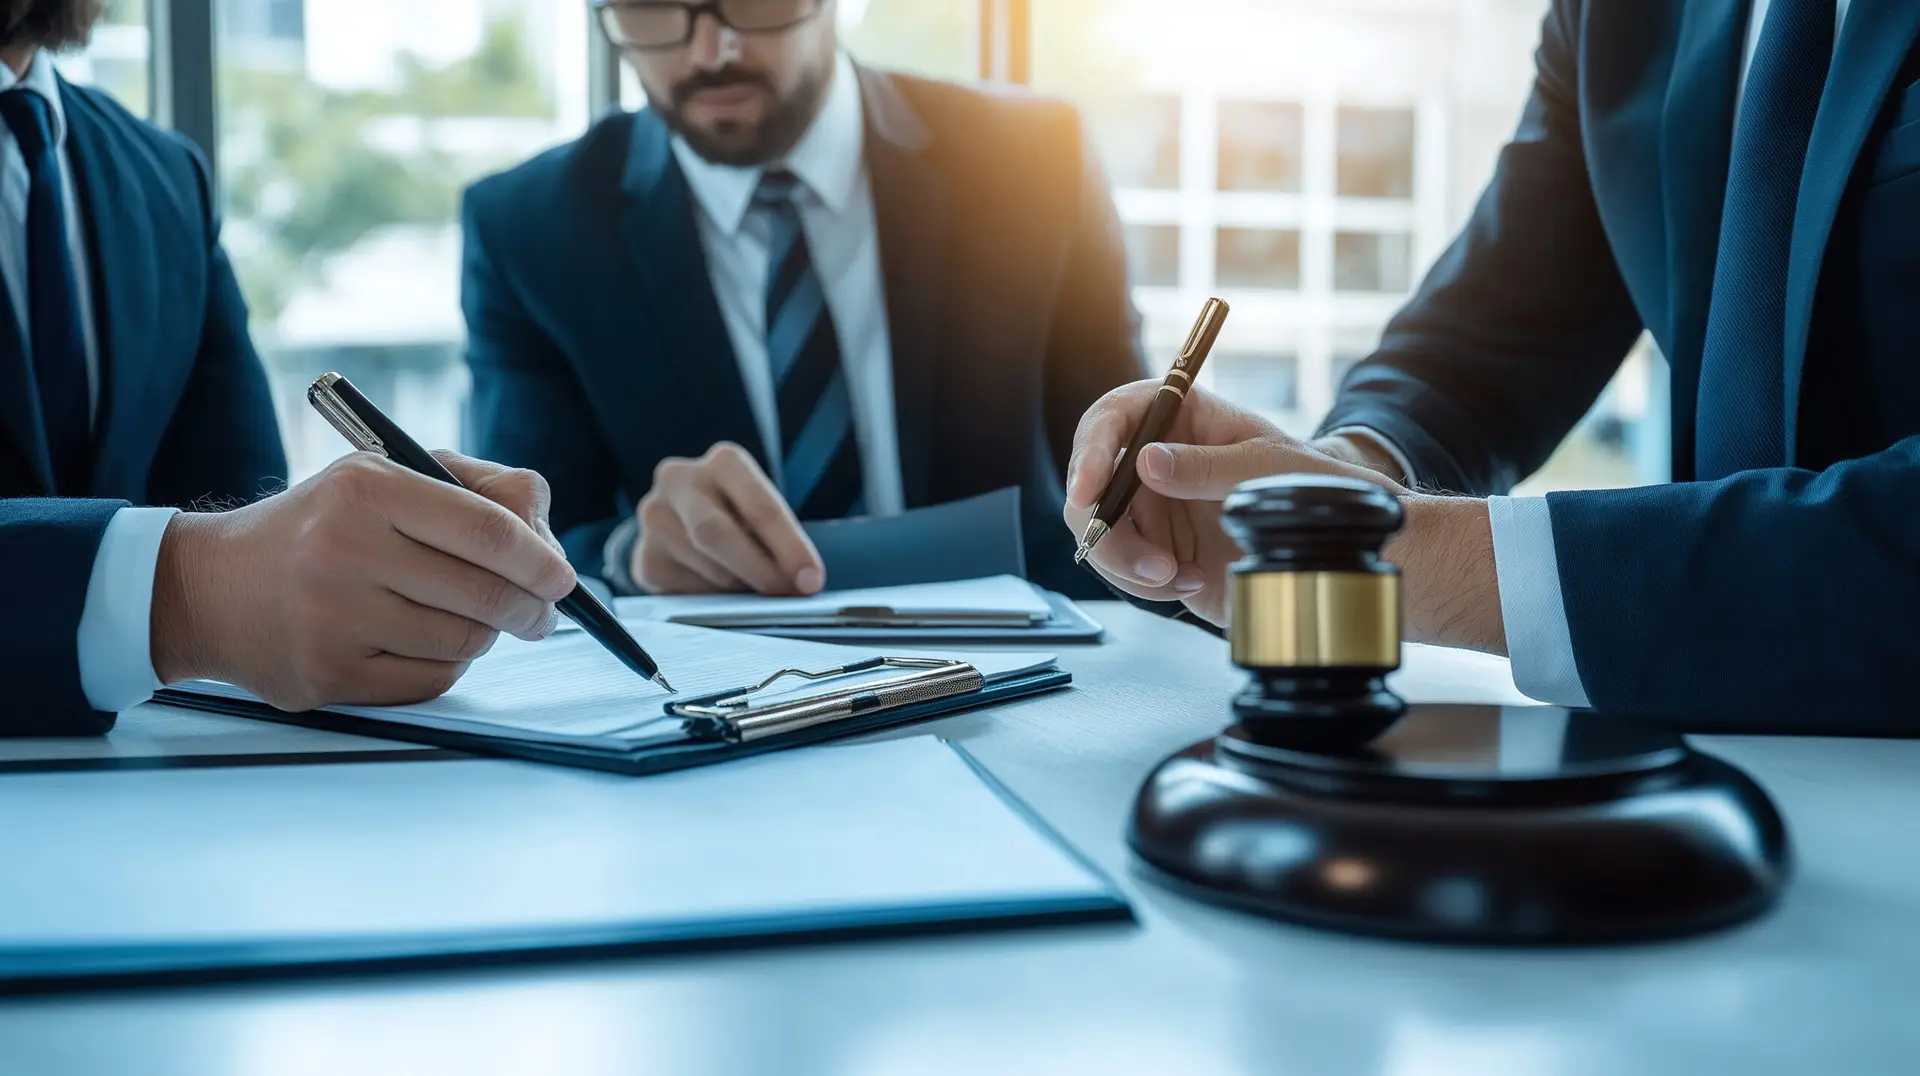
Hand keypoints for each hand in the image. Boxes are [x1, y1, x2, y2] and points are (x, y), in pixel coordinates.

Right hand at [151, 451, 577, 710]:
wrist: (211, 588)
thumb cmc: (324, 527)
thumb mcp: (388, 478)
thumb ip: (479, 491)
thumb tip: (549, 545)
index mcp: (366, 490)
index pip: (487, 531)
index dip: (540, 561)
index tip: (564, 578)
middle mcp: (344, 551)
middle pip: (484, 594)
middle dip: (532, 608)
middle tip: (544, 613)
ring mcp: (331, 619)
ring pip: (463, 642)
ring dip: (486, 636)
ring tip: (473, 619)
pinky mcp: (325, 676)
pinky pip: (430, 681)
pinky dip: (446, 665)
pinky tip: (426, 644)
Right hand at [632, 442, 825, 594]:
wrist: (689, 522)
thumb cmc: (742, 517)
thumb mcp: (763, 514)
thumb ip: (778, 542)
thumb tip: (799, 587)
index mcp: (724, 462)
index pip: (758, 505)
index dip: (788, 547)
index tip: (810, 579)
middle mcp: (680, 480)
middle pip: (714, 532)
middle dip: (757, 569)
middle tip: (786, 595)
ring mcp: (654, 517)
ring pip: (702, 566)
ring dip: (738, 589)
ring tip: (756, 592)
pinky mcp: (644, 559)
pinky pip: (684, 591)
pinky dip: (712, 600)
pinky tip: (722, 595)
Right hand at [1063, 381, 1404, 625]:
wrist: (1327, 540)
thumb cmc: (1304, 480)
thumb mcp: (1264, 465)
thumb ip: (1207, 466)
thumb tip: (1147, 461)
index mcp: (1175, 415)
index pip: (1111, 418)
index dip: (1090, 451)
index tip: (1088, 488)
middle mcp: (1150, 457)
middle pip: (1089, 483)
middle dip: (1107, 530)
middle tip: (1149, 562)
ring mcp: (1148, 505)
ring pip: (1097, 533)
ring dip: (1128, 564)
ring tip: (1177, 576)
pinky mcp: (1153, 548)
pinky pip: (1122, 570)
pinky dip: (1147, 585)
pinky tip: (1189, 581)